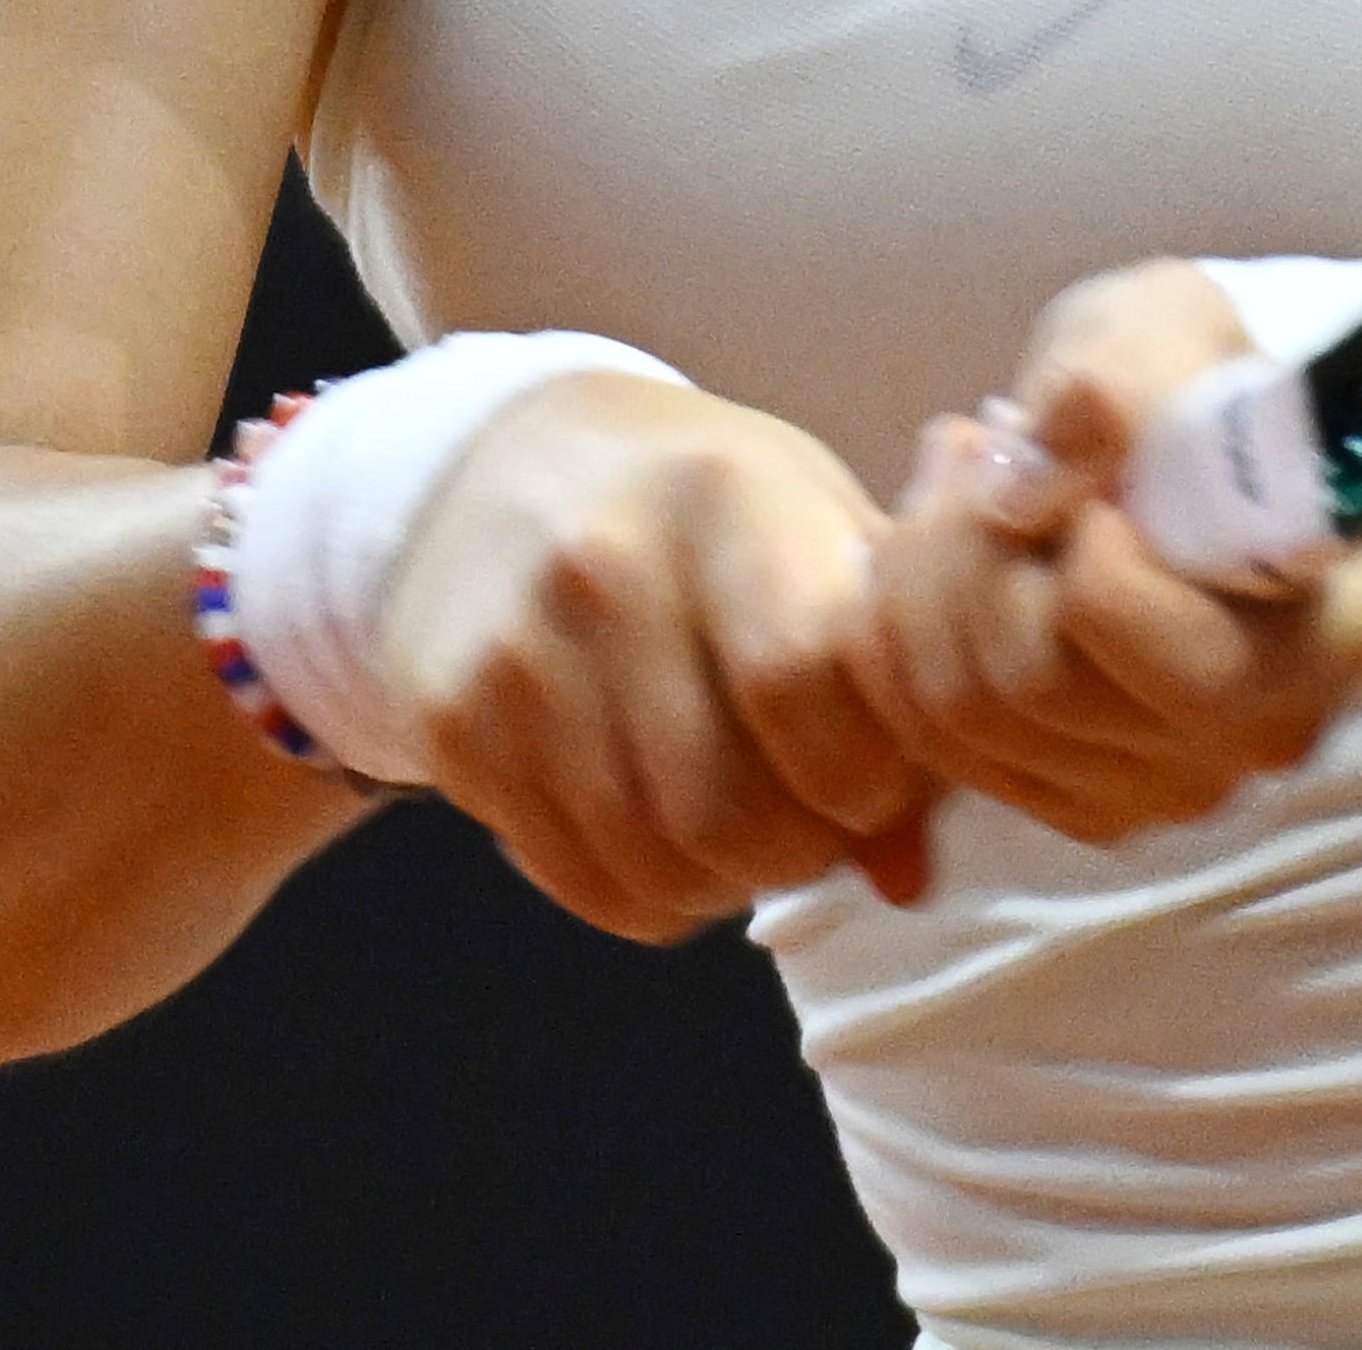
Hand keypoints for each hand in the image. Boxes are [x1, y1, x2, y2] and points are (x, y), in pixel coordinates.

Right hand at [380, 371, 941, 935]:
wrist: (510, 465)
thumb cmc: (713, 510)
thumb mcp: (819, 530)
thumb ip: (883, 681)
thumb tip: (906, 876)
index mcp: (728, 494)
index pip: (802, 684)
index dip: (863, 773)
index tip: (877, 784)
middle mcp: (608, 566)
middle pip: (723, 807)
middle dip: (800, 853)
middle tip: (819, 832)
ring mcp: (518, 650)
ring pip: (650, 862)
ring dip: (726, 885)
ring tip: (752, 840)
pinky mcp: (455, 723)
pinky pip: (576, 879)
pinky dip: (649, 896)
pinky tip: (673, 844)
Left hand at [853, 263, 1361, 845]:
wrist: (1197, 433)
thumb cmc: (1202, 372)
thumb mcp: (1172, 324)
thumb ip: (1112, 385)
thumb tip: (1023, 486)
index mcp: (1344, 624)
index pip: (1156, 629)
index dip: (1072, 531)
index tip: (1057, 438)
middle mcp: (1272, 731)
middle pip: (1042, 684)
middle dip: (969, 546)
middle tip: (975, 441)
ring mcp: (1179, 781)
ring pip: (973, 718)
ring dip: (925, 579)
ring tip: (957, 472)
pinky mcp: (1090, 799)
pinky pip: (942, 747)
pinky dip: (905, 639)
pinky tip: (939, 547)